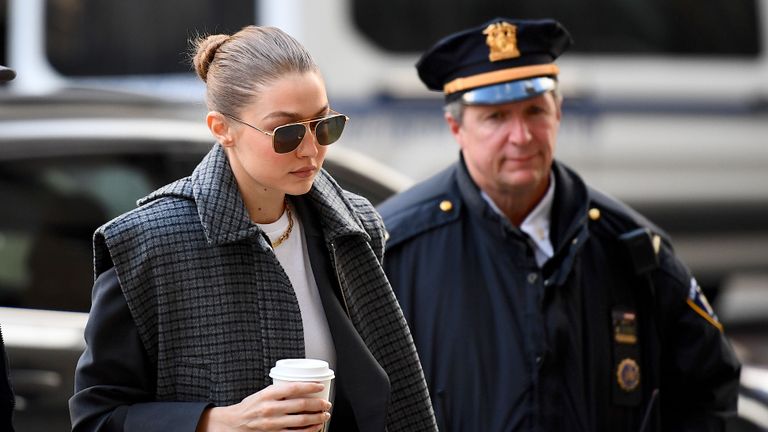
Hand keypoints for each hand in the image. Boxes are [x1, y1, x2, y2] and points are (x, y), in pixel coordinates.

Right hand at [196, 382, 331, 431]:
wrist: (234, 423)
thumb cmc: (250, 407)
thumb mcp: (262, 393)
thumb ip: (280, 390)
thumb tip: (302, 387)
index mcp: (268, 394)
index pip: (294, 388)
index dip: (310, 386)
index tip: (320, 386)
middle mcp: (271, 409)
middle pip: (301, 405)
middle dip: (318, 404)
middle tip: (326, 403)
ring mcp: (273, 424)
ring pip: (301, 421)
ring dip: (317, 418)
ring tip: (324, 415)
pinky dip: (308, 431)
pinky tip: (315, 427)